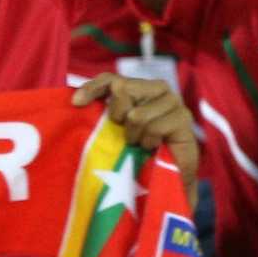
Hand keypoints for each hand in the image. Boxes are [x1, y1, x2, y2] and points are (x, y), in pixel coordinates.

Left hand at [69, 71, 202, 183]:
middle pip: (122, 89)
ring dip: (136, 136)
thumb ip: (103, 115)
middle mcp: (157, 88)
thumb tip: (74, 101)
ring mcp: (172, 101)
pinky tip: (155, 147)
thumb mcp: (117, 133)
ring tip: (143, 144)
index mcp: (139, 88)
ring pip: (137, 114)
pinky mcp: (183, 117)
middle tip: (127, 136)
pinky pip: (153, 127)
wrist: (171, 177)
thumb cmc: (141, 153)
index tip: (76, 103)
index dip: (92, 88)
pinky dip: (150, 142)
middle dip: (118, 117)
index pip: (111, 79)